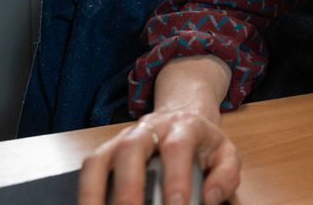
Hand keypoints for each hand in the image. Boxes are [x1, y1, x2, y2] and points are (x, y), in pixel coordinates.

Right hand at [78, 109, 240, 204]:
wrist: (185, 115)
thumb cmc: (203, 143)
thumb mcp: (226, 154)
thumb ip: (225, 176)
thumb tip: (209, 198)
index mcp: (184, 126)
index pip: (177, 148)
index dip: (175, 178)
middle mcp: (149, 127)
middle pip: (132, 149)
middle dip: (129, 187)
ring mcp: (123, 137)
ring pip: (101, 157)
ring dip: (95, 192)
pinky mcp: (107, 150)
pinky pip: (89, 168)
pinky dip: (86, 192)